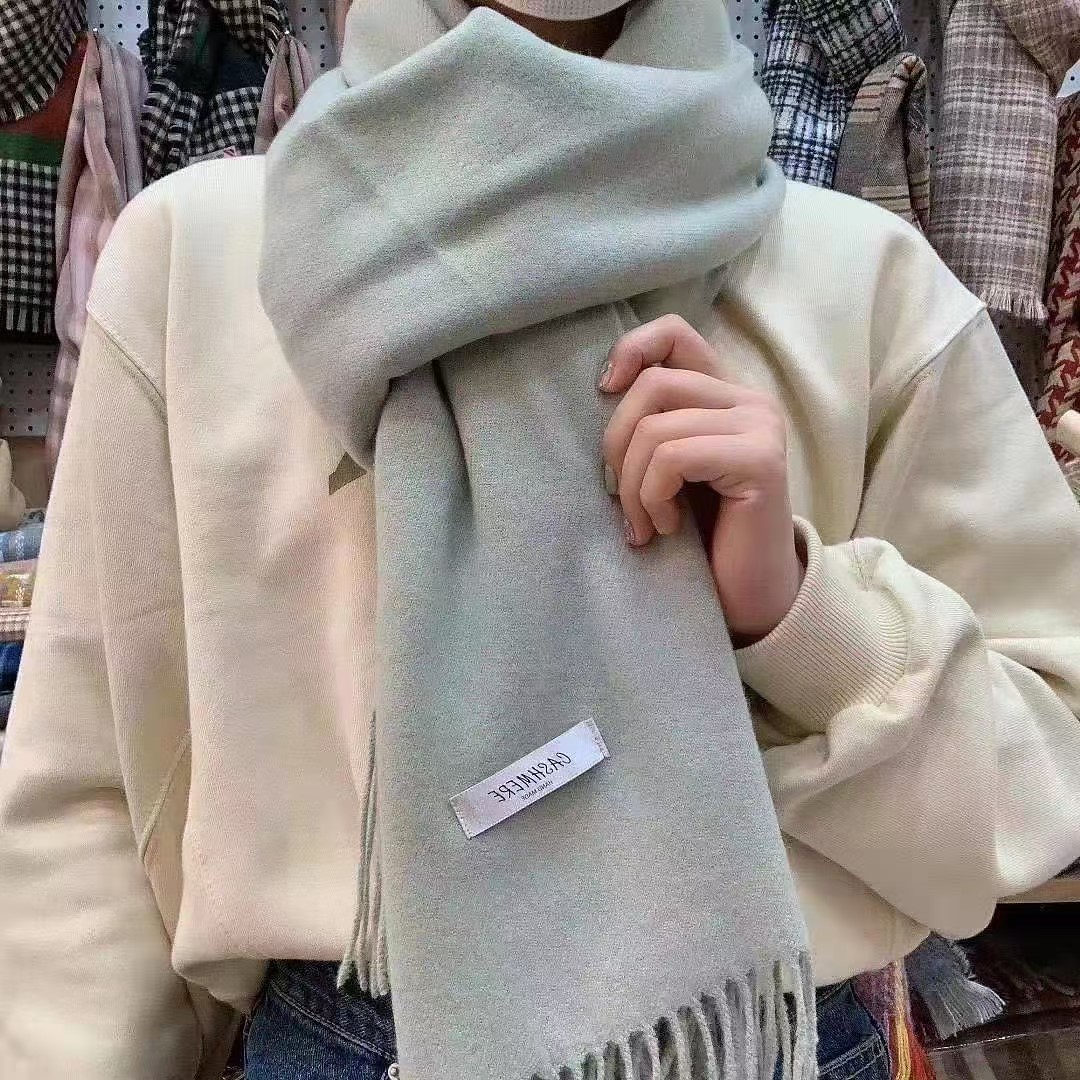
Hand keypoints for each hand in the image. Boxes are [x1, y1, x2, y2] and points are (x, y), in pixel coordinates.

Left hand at [600, 314, 804, 644]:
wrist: (747, 595)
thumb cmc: (700, 537)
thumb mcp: (664, 471)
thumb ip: (649, 424)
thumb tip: (604, 387)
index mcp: (723, 394)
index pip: (674, 334)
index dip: (630, 350)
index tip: (603, 392)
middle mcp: (748, 400)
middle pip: (652, 385)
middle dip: (616, 447)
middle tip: (621, 500)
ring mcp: (760, 426)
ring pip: (655, 428)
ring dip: (631, 487)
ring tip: (645, 524)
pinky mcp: (761, 459)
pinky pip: (673, 457)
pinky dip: (652, 498)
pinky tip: (667, 528)